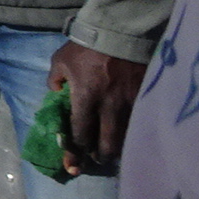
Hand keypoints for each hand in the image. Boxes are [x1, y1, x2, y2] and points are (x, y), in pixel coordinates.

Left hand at [49, 41, 144, 176]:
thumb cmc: (85, 47)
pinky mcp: (143, 99)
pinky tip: (124, 137)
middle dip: (98, 156)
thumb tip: (56, 92)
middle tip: (94, 159)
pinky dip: (129, 134)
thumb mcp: (60, 60)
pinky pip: (136, 125)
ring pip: (124, 138)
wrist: (120, 33)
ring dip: (115, 149)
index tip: (72, 165)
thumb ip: (55, 79)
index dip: (75, 151)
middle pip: (105, 144)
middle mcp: (108, 106)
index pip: (79, 133)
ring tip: (109, 153)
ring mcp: (128, 104)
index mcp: (85, 98)